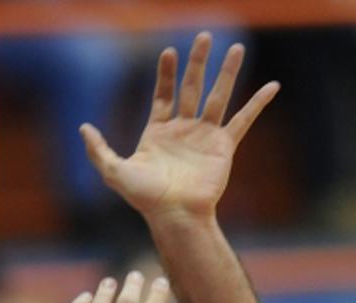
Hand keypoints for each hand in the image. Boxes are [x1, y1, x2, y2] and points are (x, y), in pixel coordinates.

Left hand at [79, 32, 278, 220]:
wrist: (176, 215)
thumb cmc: (145, 198)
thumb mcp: (114, 171)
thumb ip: (99, 150)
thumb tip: (83, 127)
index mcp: (159, 132)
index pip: (165, 94)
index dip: (166, 74)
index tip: (169, 52)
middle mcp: (184, 130)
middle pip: (192, 86)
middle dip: (198, 61)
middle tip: (204, 35)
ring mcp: (205, 136)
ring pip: (219, 96)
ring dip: (228, 72)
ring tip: (237, 47)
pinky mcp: (224, 147)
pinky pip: (244, 120)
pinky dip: (258, 103)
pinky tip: (273, 86)